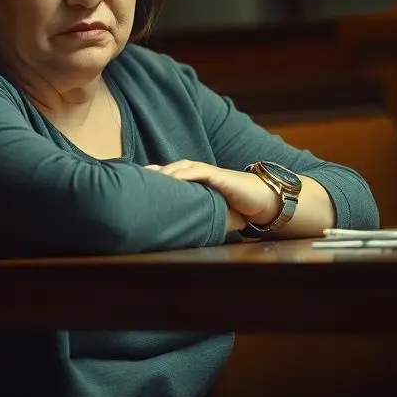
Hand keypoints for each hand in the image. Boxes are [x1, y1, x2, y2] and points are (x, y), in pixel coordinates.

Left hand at [146, 160, 280, 224]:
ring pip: (182, 168)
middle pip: (173, 168)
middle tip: (134, 175)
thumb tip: (182, 228)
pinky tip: (171, 178)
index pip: (173, 174)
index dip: (156, 176)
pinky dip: (184, 174)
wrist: (262, 200)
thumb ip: (199, 212)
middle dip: (155, 171)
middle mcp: (202, 172)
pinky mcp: (219, 176)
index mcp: (199, 179)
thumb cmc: (239, 205)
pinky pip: (198, 172)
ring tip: (150, 177)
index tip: (137, 181)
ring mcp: (210, 172)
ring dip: (166, 171)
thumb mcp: (214, 209)